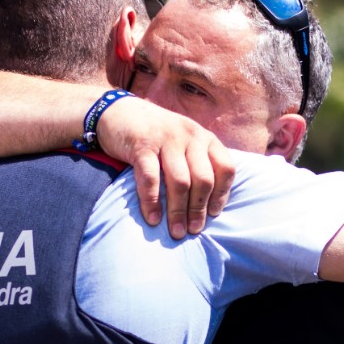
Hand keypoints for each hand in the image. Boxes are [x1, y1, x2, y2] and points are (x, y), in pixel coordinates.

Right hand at [97, 97, 234, 238]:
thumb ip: (196, 162)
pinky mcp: (142, 145)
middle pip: (204, 179)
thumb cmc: (154, 134)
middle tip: (193, 230)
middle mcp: (190, 136)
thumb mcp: (182, 140)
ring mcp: (166, 139)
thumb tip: (206, 204)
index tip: (213, 214)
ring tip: (176, 232)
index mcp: (204, 137)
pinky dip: (152, 202)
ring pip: (180, 182)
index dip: (222, 194)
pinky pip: (151, 178)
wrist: (117, 111)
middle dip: (199, 209)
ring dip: (178, 211)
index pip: (226, 168)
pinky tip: (153, 218)